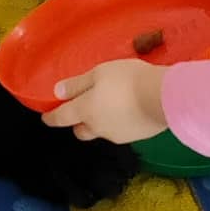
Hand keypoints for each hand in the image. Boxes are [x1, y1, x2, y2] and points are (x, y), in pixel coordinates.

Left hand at [45, 60, 167, 143]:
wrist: (163, 97)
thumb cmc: (127, 80)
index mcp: (85, 111)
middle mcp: (98, 128)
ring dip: (102, 122)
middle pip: (81, 131)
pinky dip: (121, 122)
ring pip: (102, 131)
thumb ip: (78, 84)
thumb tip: (57, 92)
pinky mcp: (136, 137)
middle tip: (84, 108)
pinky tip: (131, 109)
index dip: (51, 118)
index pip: (61, 118)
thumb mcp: (99, 73)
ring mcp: (117, 135)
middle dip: (79, 123)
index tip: (46, 117)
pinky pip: (121, 130)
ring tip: (114, 104)